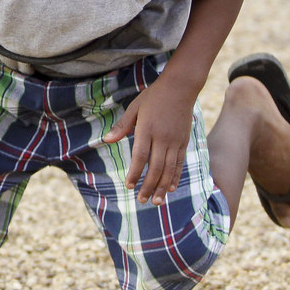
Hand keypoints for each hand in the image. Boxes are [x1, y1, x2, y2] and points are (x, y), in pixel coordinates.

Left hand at [102, 83, 192, 205]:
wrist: (180, 87)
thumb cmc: (153, 96)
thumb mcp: (134, 107)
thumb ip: (122, 126)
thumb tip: (106, 140)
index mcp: (147, 128)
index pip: (140, 156)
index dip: (135, 173)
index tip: (129, 186)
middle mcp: (162, 137)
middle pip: (155, 167)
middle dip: (149, 186)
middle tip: (142, 200)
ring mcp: (175, 140)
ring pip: (169, 168)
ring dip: (162, 187)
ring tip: (156, 202)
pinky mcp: (184, 141)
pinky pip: (179, 163)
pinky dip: (175, 177)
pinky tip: (170, 188)